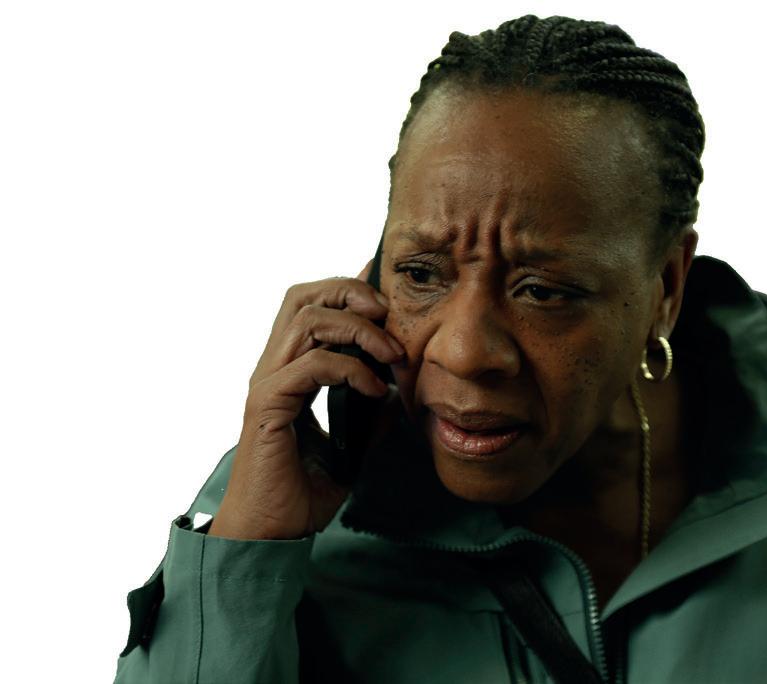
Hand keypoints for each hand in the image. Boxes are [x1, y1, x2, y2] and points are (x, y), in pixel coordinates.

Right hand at [209, 259, 405, 539]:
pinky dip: (350, 369)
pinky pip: (312, 365)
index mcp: (288, 371)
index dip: (347, 291)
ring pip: (307, 321)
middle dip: (350, 293)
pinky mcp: (269, 406)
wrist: (271, 534)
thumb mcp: (348, 448)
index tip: (389, 297)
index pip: (311, 307)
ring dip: (359, 330)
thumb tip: (393, 393)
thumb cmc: (300, 494)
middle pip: (303, 297)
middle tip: (389, 315)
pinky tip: (373, 390)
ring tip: (391, 355)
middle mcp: (274, 369)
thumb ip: (367, 416)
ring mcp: (267, 384)